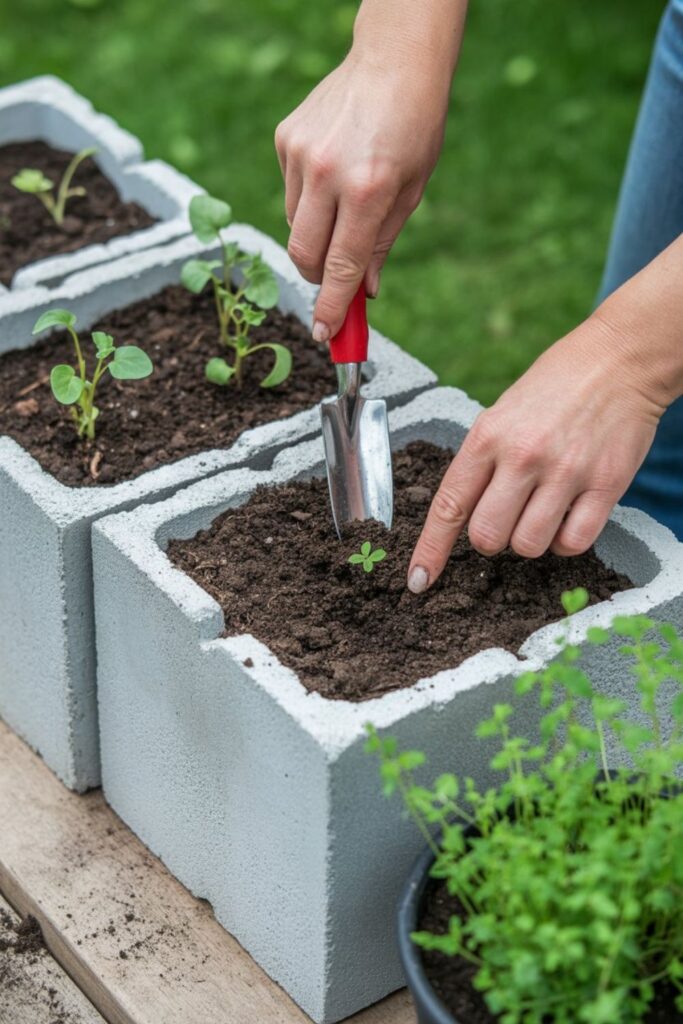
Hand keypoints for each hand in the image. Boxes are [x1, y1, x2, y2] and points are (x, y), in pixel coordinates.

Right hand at [275, 51, 450, 340]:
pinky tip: (333, 173)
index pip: (341, 267)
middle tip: (336, 279)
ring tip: (345, 206)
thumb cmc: (414, 127)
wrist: (394, 60)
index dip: (332, 307)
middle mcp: (328, 173)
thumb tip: (363, 291)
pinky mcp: (286, 139)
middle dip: (319, 277)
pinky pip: (291, 193)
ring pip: (295, 225)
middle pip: (304, 255)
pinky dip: (309, 200)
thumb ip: (381, 244)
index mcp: (368, 190)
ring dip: (316, 235)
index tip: (324, 335)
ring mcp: (301, 154)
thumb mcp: (411, 191)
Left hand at [407, 313, 665, 592]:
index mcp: (487, 437)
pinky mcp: (606, 485)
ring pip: (528, 546)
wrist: (618, 360)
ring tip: (542, 509)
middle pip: (487, 537)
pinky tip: (568, 516)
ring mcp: (566, 472)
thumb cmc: (553, 388)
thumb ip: (482, 463)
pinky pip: (574, 543)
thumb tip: (463, 517)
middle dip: (491, 539)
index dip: (430, 550)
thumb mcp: (501, 414)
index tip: (419, 581)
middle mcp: (523, 456)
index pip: (449, 506)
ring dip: (530, 540)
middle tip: (507, 515)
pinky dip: (566, 542)